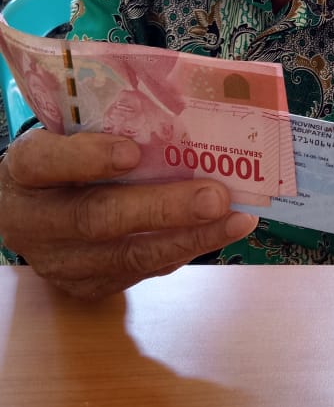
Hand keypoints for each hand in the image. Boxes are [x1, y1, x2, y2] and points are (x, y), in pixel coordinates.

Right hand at [0, 128, 257, 299]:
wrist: (29, 213)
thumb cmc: (62, 160)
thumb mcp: (66, 134)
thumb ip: (105, 129)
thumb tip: (180, 119)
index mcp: (24, 170)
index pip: (46, 162)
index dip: (89, 158)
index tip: (132, 151)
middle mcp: (34, 222)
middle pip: (96, 219)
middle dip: (162, 209)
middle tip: (215, 196)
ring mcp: (59, 263)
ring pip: (126, 256)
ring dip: (188, 237)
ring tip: (235, 219)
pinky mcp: (84, 287)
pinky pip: (139, 272)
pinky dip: (182, 250)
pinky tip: (217, 233)